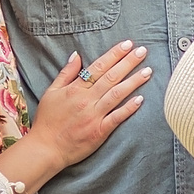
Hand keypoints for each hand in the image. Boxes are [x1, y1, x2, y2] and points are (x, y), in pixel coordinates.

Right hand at [8, 42, 150, 191]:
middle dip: (128, 63)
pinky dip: (129, 108)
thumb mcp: (51, 92)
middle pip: (111, 77)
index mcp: (75, 89)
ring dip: (134, 82)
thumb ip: (66, 73)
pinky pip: (117, 117)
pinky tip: (141, 99)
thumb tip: (77, 55)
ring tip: (148, 71)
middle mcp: (87, 100)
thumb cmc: (47, 120)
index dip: (114, 54)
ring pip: (117, 94)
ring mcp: (94, 115)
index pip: (98, 67)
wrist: (45, 148)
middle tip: (143, 51)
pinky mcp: (100, 131)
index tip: (127, 45)